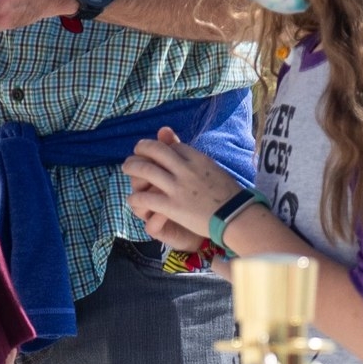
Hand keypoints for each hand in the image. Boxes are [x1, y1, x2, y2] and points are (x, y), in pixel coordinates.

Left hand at [122, 129, 241, 241]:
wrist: (236, 216)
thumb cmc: (230, 195)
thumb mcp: (214, 170)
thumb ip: (198, 160)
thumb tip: (190, 156)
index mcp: (197, 158)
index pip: (172, 146)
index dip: (160, 148)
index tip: (154, 152)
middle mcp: (185, 168)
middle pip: (155, 150)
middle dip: (141, 149)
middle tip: (135, 154)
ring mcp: (177, 186)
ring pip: (145, 170)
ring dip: (132, 167)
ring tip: (127, 168)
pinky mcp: (171, 206)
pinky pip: (145, 198)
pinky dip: (135, 197)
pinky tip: (133, 199)